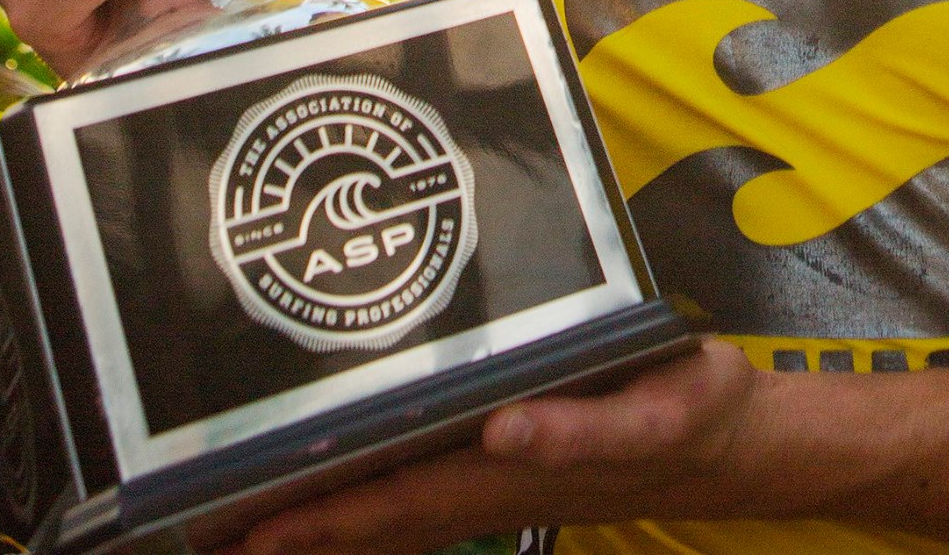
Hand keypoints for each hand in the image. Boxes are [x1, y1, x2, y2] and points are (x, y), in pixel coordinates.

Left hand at [235, 341, 757, 554]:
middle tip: (212, 540)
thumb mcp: (663, 408)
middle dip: (302, 534)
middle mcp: (502, 486)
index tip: (256, 527)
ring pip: (401, 523)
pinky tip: (340, 516)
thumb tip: (505, 427)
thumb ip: (587, 426)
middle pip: (385, 519)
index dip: (330, 515)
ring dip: (328, 535)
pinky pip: (431, 508)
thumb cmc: (696, 408)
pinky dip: (377, 521)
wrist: (737, 445)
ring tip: (249, 539)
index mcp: (522, 463)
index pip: (406, 495)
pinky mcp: (519, 478)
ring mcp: (508, 491)